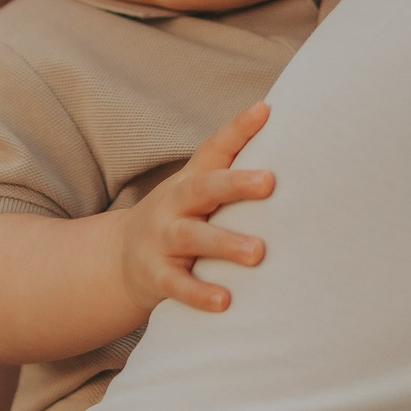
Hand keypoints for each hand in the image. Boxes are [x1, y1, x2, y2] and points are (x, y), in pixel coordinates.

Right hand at [118, 102, 273, 315]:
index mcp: (190, 181)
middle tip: (269, 181)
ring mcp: (162, 239)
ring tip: (257, 252)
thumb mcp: (197, 192)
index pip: (214, 149)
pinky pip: (177, 285)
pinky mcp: (156, 275)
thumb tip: (290, 144)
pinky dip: (199, 293)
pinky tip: (225, 301)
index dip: (238, 128)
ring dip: (225, 243)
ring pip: (192, 237)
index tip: (266, 109)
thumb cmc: (180, 219)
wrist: (120, 259)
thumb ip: (232, 174)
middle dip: (234, 183)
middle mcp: (174, 205)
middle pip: (202, 188)